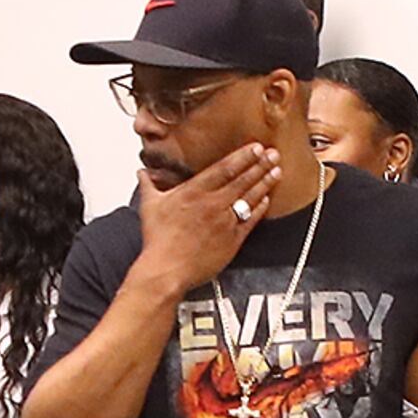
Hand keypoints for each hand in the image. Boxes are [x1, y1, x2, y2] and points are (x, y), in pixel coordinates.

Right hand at [130, 144, 281, 291]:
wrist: (166, 270)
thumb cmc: (158, 240)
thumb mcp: (149, 206)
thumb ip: (149, 185)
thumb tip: (141, 173)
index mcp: (194, 191)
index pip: (224, 168)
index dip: (243, 156)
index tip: (255, 147)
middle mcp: (213, 203)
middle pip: (242, 179)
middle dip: (260, 165)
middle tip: (273, 154)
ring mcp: (225, 221)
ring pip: (250, 197)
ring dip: (265, 183)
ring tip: (276, 171)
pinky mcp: (232, 240)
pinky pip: (250, 220)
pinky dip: (259, 208)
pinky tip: (266, 199)